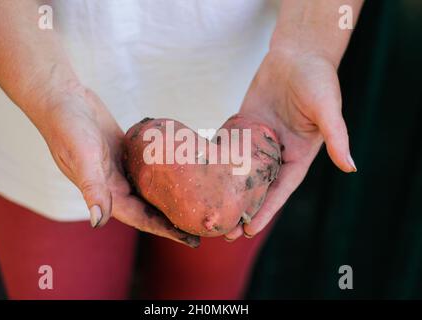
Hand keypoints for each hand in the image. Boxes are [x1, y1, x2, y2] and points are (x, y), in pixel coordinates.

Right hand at [39, 85, 198, 247]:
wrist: (63, 99)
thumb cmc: (68, 128)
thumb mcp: (83, 157)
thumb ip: (92, 188)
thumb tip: (98, 221)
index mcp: (107, 193)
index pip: (142, 218)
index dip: (165, 230)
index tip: (189, 239)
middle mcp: (115, 185)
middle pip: (151, 208)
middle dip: (174, 218)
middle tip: (201, 223)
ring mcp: (122, 169)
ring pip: (152, 189)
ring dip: (172, 197)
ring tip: (197, 202)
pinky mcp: (127, 152)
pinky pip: (150, 167)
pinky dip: (166, 173)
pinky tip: (184, 172)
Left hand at [225, 48, 355, 240]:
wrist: (297, 54)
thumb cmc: (318, 79)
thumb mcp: (328, 108)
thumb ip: (337, 137)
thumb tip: (350, 167)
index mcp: (300, 154)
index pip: (281, 189)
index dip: (266, 210)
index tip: (250, 230)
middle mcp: (279, 151)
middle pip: (259, 186)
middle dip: (243, 209)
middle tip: (225, 232)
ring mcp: (260, 139)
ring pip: (241, 171)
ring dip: (228, 191)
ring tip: (211, 209)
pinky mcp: (245, 125)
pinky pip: (230, 147)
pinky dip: (219, 162)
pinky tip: (203, 176)